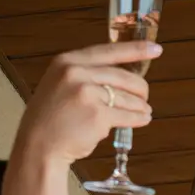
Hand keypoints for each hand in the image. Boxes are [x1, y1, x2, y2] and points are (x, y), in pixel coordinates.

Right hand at [14, 41, 156, 164]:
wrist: (38, 145)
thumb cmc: (52, 118)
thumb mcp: (60, 83)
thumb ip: (86, 74)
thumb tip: (123, 74)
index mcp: (67, 61)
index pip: (108, 51)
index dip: (135, 49)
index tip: (156, 48)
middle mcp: (76, 73)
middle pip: (124, 77)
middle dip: (140, 90)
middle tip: (145, 98)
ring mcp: (87, 94)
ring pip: (129, 98)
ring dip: (140, 107)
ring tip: (143, 112)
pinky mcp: (98, 115)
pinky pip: (128, 115)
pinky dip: (138, 119)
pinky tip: (141, 120)